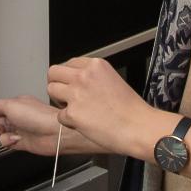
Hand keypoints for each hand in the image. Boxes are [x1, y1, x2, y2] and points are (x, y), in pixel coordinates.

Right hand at [0, 96, 92, 156]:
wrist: (54, 133)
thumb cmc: (39, 117)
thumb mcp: (11, 105)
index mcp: (16, 104)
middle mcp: (18, 116)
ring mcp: (20, 129)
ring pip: (1, 133)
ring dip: (0, 133)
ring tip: (3, 131)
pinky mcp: (22, 142)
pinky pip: (7, 143)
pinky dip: (7, 141)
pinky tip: (13, 139)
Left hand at [46, 56, 171, 158]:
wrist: (138, 127)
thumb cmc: (131, 109)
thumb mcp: (113, 79)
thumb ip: (93, 77)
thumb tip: (77, 81)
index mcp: (95, 65)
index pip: (68, 63)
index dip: (68, 76)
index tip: (73, 84)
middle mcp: (84, 75)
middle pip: (53, 72)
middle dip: (57, 84)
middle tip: (66, 96)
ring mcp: (77, 93)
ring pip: (51, 90)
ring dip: (59, 101)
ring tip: (75, 109)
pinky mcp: (73, 112)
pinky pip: (59, 115)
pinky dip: (69, 121)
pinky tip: (84, 123)